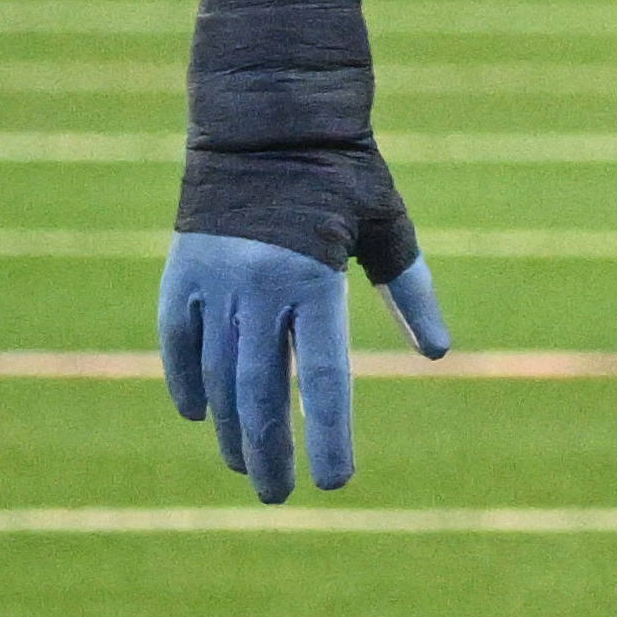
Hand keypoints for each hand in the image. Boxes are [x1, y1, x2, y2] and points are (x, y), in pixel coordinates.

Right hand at [165, 0, 446, 504]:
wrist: (265, 120)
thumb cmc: (344, 173)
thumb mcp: (390, 226)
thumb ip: (411, 290)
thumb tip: (438, 353)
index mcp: (316, 280)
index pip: (324, 378)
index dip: (328, 434)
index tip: (335, 483)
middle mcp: (259, 286)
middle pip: (264, 392)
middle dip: (274, 450)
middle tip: (283, 496)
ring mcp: (213, 280)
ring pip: (218, 375)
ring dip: (233, 427)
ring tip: (248, 466)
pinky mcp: (181, 271)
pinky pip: (178, 340)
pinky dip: (188, 380)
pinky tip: (202, 415)